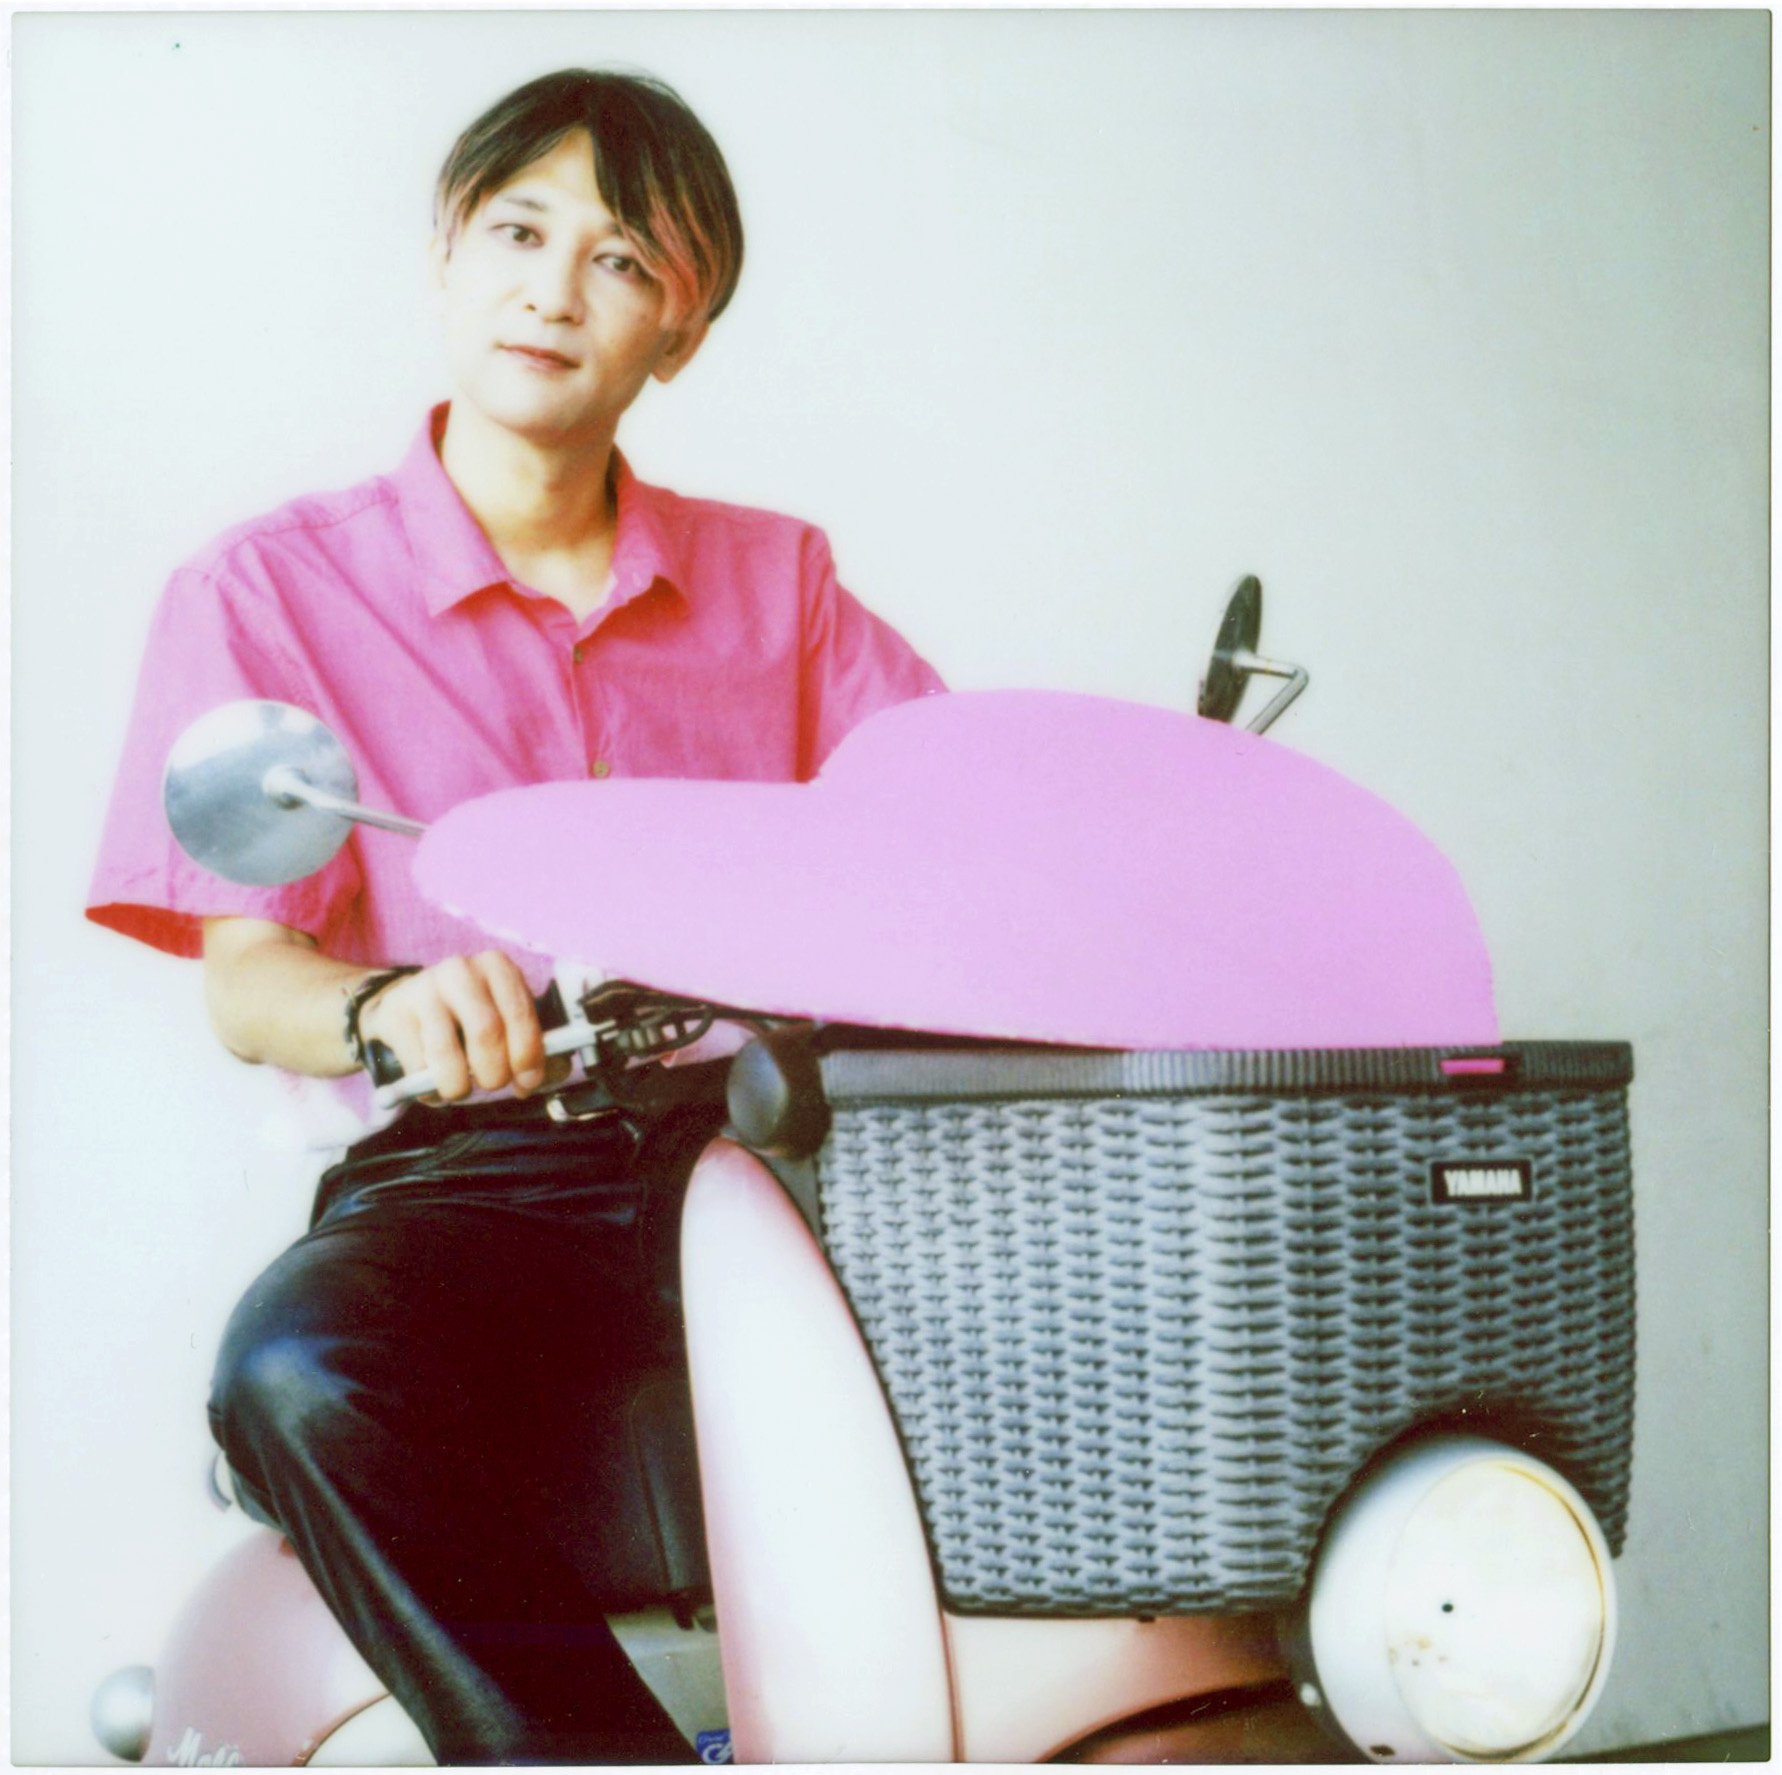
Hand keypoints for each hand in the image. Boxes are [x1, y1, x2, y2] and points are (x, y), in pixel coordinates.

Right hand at [356, 951, 547, 1100]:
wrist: (407, 1006)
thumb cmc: (468, 1018)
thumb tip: (550, 1073)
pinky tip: (434, 1084)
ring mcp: (424, 989)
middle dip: (494, 1073)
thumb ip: (536, 1047)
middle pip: (486, 1031)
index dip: (528, 1055)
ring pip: (447, 1052)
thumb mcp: (505, 1021)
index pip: (520, 1013)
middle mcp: (461, 970)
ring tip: (460, 1089)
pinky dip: (430, 1089)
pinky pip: (417, 1065)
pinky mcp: (396, 1014)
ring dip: (459, 1086)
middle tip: (492, 1084)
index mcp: (498, 967)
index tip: (526, 1082)